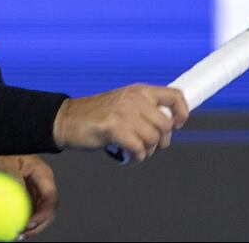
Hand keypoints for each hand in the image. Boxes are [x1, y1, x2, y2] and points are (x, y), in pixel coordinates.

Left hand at [0, 152, 56, 238]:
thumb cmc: (0, 149)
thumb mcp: (6, 164)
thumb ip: (14, 180)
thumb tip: (19, 199)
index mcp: (42, 174)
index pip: (51, 199)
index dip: (43, 215)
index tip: (29, 224)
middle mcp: (40, 183)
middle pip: (47, 209)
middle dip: (37, 225)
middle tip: (22, 233)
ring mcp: (32, 189)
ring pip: (38, 212)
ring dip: (30, 225)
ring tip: (16, 233)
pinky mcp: (23, 193)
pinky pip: (26, 210)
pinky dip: (21, 219)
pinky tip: (12, 226)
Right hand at [52, 85, 187, 161]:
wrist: (67, 119)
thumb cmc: (96, 116)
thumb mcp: (124, 104)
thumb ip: (144, 109)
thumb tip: (168, 124)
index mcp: (139, 91)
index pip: (174, 96)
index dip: (182, 113)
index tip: (177, 125)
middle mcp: (134, 98)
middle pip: (166, 125)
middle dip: (160, 142)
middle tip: (148, 146)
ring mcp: (124, 112)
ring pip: (153, 140)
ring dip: (146, 152)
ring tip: (133, 150)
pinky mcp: (114, 128)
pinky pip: (139, 149)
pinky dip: (136, 157)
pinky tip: (126, 155)